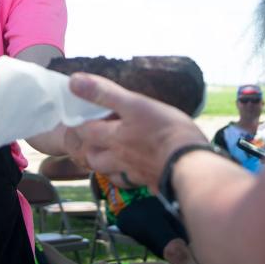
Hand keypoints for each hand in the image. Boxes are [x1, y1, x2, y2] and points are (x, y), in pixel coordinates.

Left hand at [69, 73, 207, 191]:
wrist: (191, 165)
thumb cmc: (165, 131)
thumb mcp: (135, 104)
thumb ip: (104, 94)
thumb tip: (73, 81)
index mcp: (114, 137)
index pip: (85, 131)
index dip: (79, 123)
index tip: (80, 115)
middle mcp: (119, 157)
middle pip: (93, 157)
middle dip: (89, 147)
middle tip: (94, 136)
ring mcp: (134, 172)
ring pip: (109, 172)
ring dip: (104, 164)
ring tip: (110, 153)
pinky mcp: (150, 182)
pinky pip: (131, 182)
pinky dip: (126, 176)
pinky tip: (133, 169)